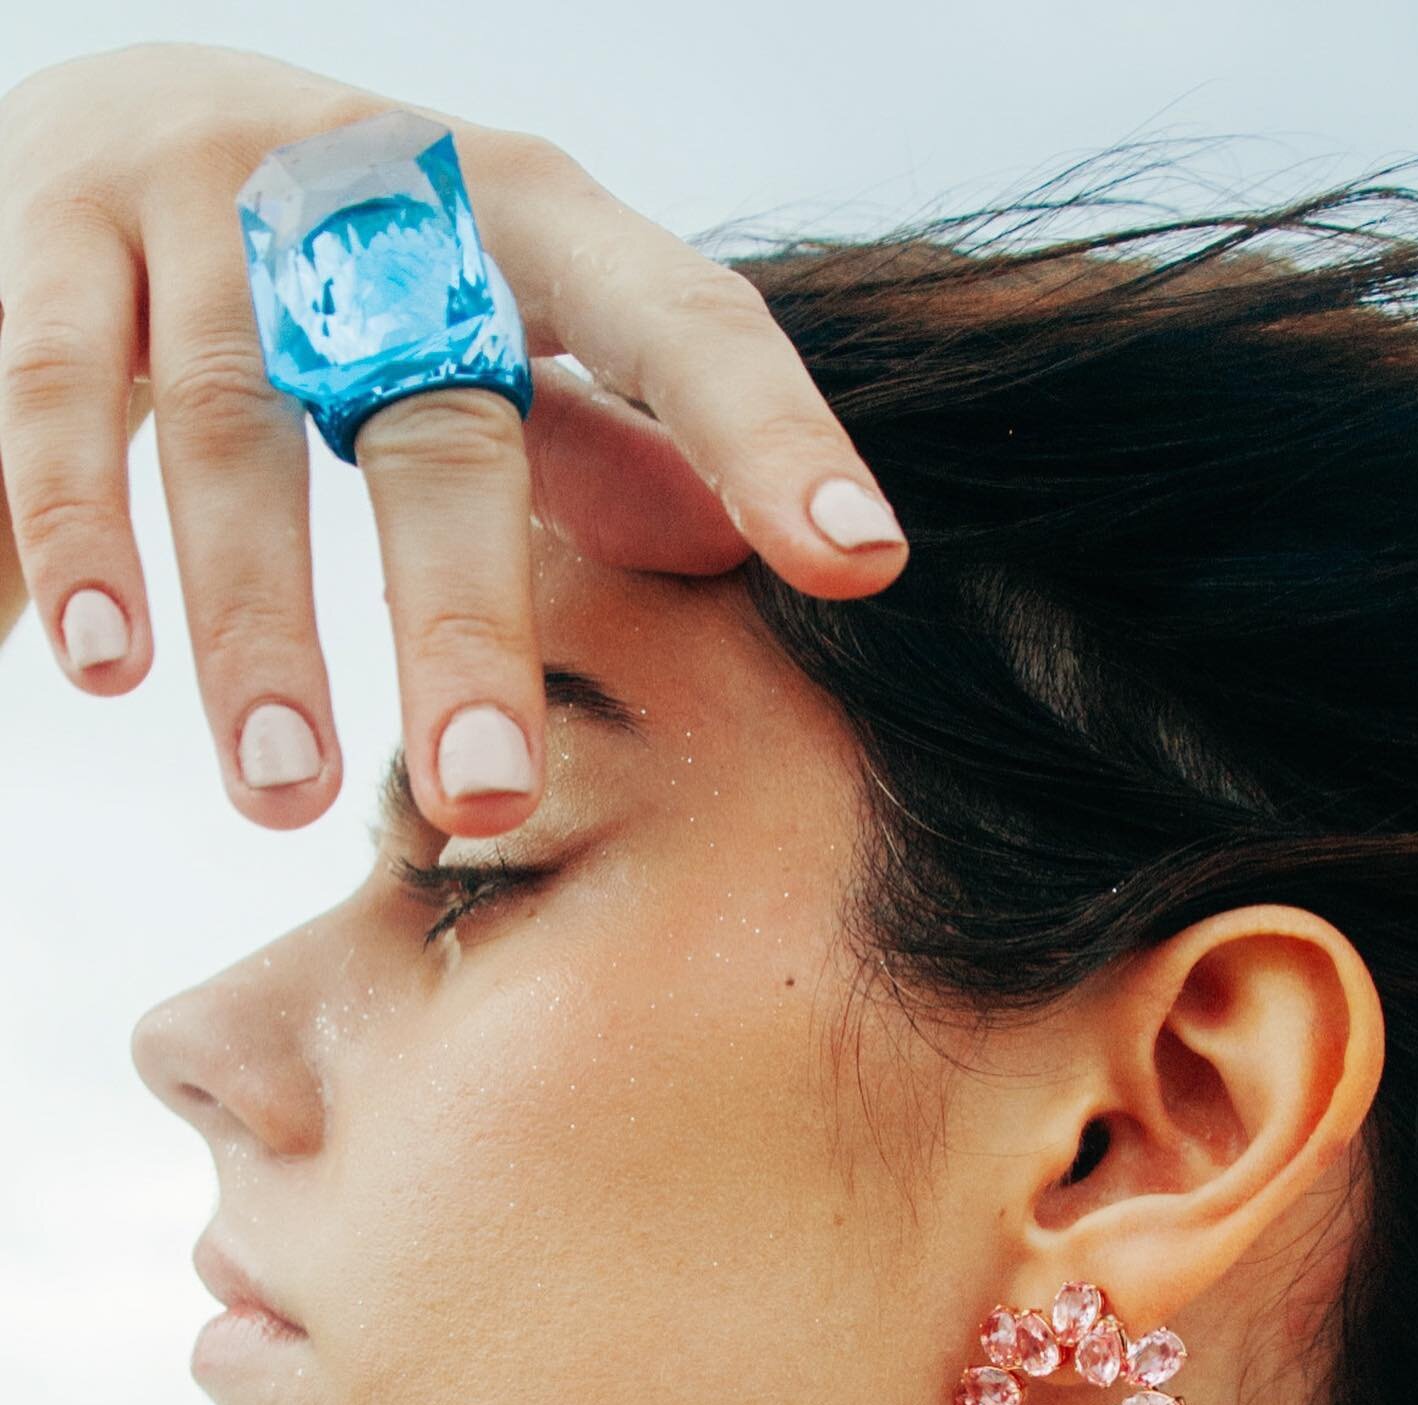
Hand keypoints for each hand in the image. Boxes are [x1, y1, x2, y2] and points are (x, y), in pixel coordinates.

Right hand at [0, 43, 908, 837]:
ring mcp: (205, 201)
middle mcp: (378, 195)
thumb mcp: (493, 331)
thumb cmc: (356, 272)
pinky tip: (97, 662)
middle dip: (463, 624)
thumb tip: (726, 544)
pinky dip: (73, 534)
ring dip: (254, 626)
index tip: (862, 564)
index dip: (770, 435)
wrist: (123, 116)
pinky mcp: (52, 227)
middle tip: (490, 801)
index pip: (677, 319)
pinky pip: (50, 393)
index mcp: (526, 218)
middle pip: (438, 423)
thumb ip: (604, 437)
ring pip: (230, 430)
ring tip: (280, 794)